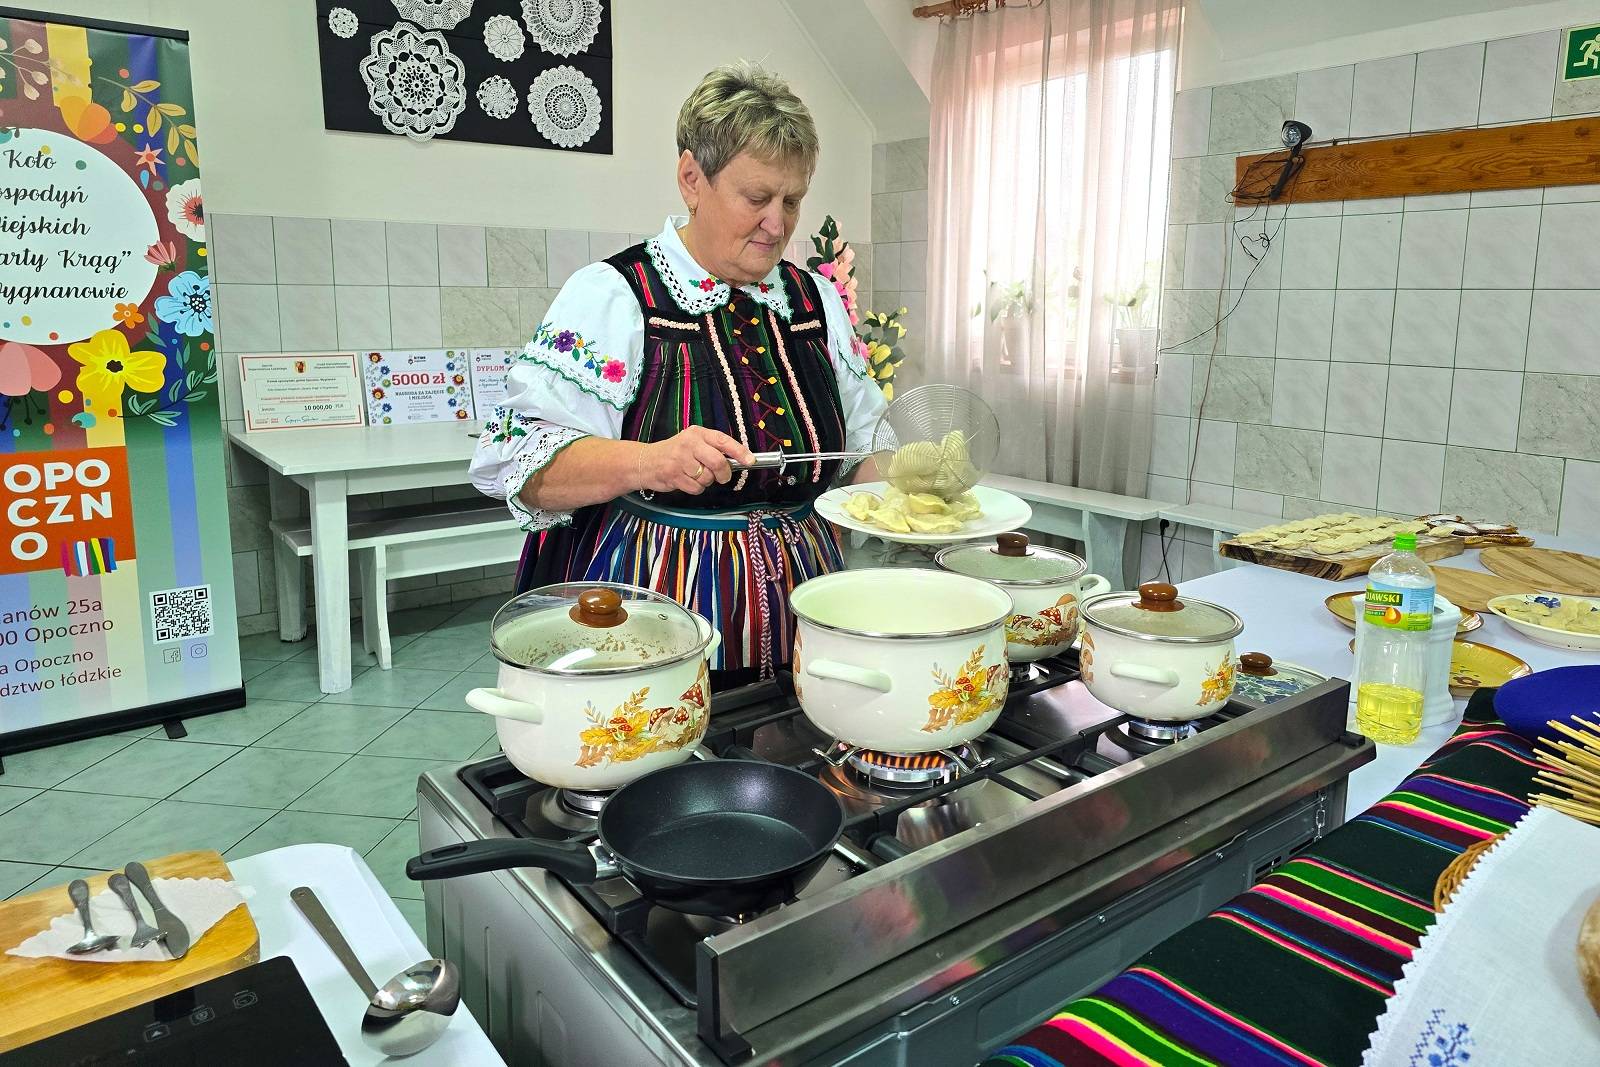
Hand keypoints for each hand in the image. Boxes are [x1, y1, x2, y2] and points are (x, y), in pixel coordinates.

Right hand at [636, 427, 754, 494]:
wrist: (646, 461)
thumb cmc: (676, 453)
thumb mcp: (694, 442)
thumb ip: (713, 448)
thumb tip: (739, 460)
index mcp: (697, 433)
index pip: (723, 441)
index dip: (739, 452)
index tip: (750, 461)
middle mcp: (689, 444)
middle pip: (717, 462)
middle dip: (723, 474)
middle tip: (722, 477)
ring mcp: (680, 460)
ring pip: (707, 478)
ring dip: (706, 482)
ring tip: (695, 475)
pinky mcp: (673, 475)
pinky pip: (696, 488)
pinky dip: (695, 488)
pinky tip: (687, 481)